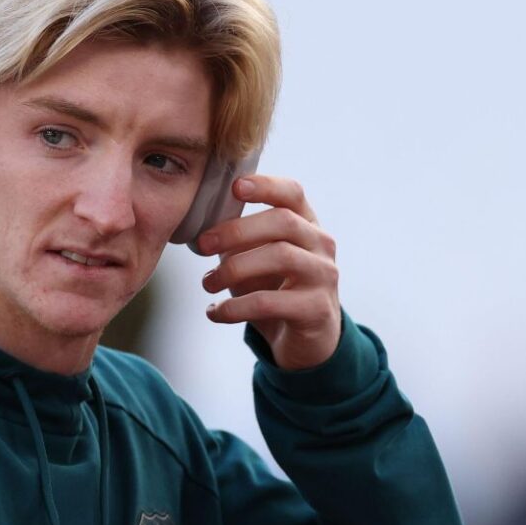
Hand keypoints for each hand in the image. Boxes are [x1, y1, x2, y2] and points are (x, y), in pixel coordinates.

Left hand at [197, 175, 341, 370]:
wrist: (305, 339)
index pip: (292, 193)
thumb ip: (239, 241)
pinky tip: (216, 312)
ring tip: (207, 283)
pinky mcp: (316, 309)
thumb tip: (201, 233)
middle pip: (283, 221)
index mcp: (306, 224)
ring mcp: (323, 275)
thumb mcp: (256, 259)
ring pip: (279, 257)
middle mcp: (321, 244)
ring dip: (234, 268)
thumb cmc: (275, 290)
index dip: (265, 185)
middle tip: (203, 245)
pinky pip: (269, 302)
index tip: (235, 187)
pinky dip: (234, 307)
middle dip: (237, 230)